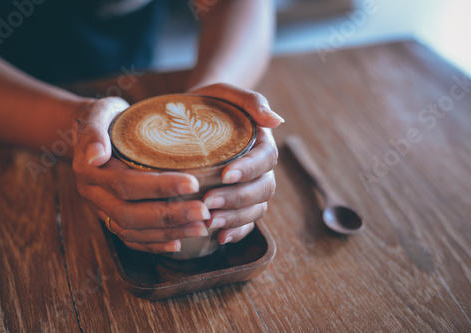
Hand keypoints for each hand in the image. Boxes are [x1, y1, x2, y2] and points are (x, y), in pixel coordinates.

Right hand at [72, 97, 210, 253]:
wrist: (93, 130)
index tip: (193, 184)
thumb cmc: (105, 118)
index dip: (160, 186)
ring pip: (131, 230)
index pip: (126, 183)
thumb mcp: (98, 113)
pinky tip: (178, 243)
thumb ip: (93, 131)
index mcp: (90, 170)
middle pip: (130, 213)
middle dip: (169, 216)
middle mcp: (93, 194)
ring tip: (200, 228)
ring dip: (167, 232)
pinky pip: (129, 238)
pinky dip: (153, 244)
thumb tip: (96, 156)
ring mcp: (101, 209)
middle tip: (204, 212)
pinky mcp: (109, 217)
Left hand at [190, 83, 282, 244]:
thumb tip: (276, 121)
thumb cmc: (210, 102)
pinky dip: (236, 231)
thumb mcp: (226, 93)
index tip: (225, 175)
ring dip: (235, 218)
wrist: (194, 115)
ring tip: (210, 223)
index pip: (265, 159)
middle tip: (209, 203)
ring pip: (256, 209)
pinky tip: (219, 238)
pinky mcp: (237, 201)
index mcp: (261, 143)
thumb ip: (252, 101)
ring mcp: (250, 186)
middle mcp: (259, 168)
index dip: (249, 170)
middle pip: (263, 189)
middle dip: (237, 199)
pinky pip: (246, 222)